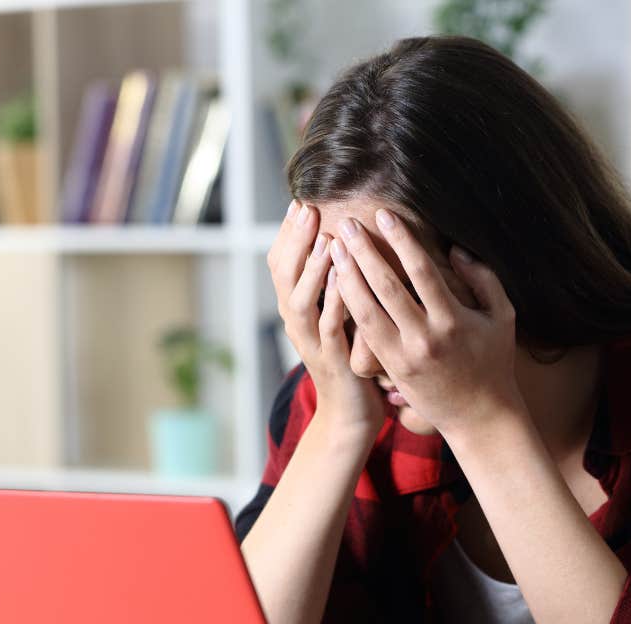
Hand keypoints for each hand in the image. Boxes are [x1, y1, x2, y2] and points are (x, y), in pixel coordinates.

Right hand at [268, 200, 385, 434]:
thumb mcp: (337, 317)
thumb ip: (334, 283)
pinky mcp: (332, 360)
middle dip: (296, 240)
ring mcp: (311, 343)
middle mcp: (297, 323)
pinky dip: (333, 301)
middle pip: (283, 275)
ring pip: (301, 300)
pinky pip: (329, 327)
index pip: (280, 263)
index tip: (301, 202)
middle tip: (308, 209)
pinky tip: (342, 277)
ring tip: (324, 237)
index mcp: (297, 309)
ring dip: (311, 267)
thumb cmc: (349, 359)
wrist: (350, 415)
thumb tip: (341, 241)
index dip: (288, 234)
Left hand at [328, 208, 524, 435]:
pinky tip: (336, 284)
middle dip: (363, 252)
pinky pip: (364, 332)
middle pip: (386, 287)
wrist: (480, 416)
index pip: (422, 272)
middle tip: (345, 224)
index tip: (383, 215)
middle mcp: (425, 338)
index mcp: (453, 321)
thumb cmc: (493, 361)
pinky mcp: (390, 368)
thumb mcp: (501, 316)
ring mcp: (404, 356)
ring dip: (346, 277)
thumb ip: (483, 279)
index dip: (401, 240)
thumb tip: (454, 249)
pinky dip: (348, 306)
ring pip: (366, 311)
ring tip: (333, 249)